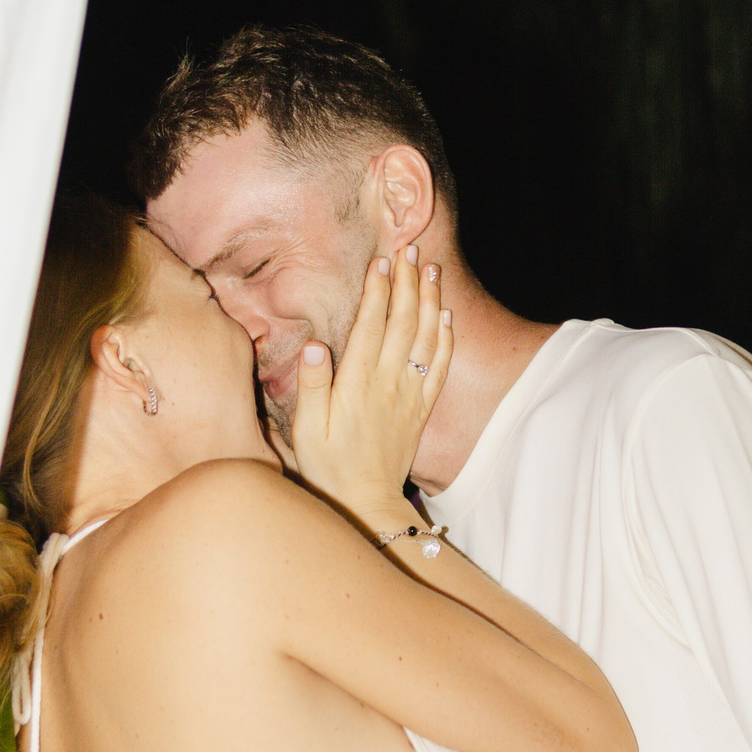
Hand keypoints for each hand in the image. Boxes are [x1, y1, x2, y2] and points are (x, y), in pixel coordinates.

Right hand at [289, 246, 451, 527]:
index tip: (383, 260)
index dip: (378, 291)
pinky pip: (438, 366)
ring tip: (431, 268)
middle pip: (402, 321)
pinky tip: (446, 315)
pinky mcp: (421, 408)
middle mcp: (388, 383)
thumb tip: (316, 346)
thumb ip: (312, 387)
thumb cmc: (327, 466)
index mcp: (357, 384)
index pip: (371, 326)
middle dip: (407, 281)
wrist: (366, 502)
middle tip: (410, 248)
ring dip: (429, 300)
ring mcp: (409, 394)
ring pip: (425, 337)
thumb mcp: (305, 430)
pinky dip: (445, 338)